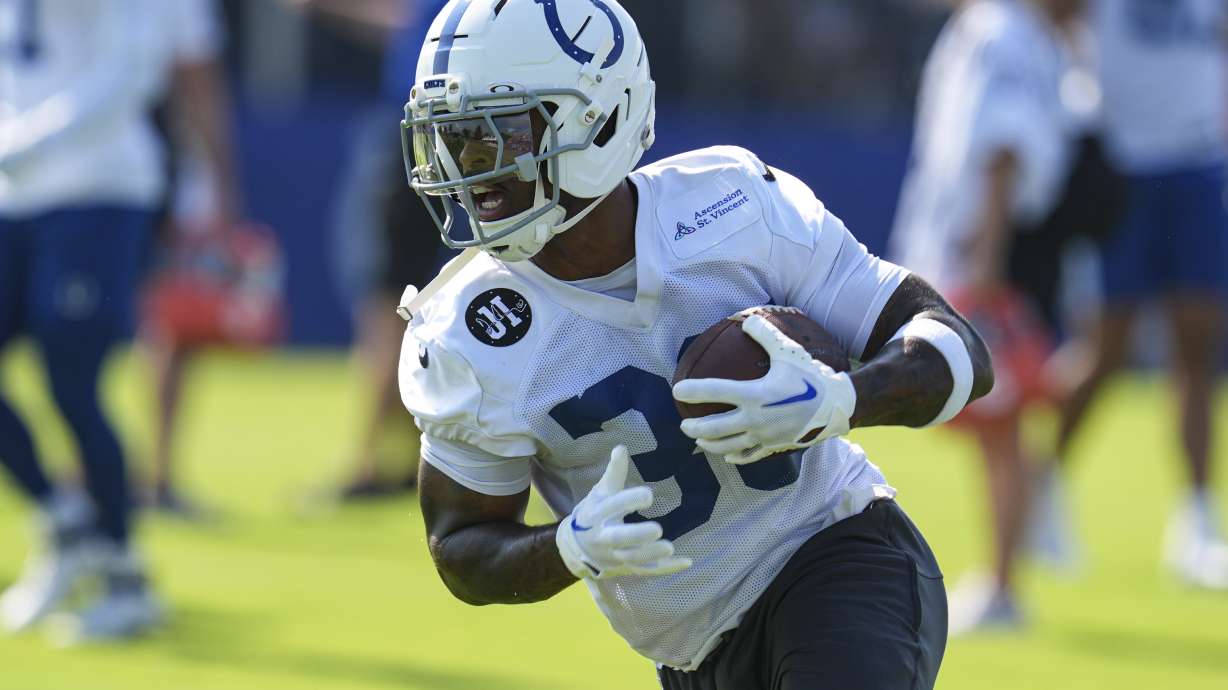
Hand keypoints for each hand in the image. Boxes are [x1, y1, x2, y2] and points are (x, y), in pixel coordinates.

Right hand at [555, 446, 691, 579]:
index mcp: (597, 514)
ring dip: (650, 555)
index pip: (612, 507)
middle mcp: (604, 537)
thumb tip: (621, 447)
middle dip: (636, 536)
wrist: (574, 547)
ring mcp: (614, 556)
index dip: (629, 501)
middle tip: (657, 530)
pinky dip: (665, 569)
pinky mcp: (626, 568)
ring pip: (632, 559)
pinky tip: (685, 561)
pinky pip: (646, 571)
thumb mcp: (600, 492)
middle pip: (619, 539)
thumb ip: (614, 473)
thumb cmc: (593, 513)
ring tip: (669, 548)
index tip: (648, 495)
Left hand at [672, 315, 856, 464]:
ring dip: (709, 444)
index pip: (715, 392)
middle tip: (683, 424)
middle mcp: (756, 419)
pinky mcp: (774, 447)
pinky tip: (727, 454)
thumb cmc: (811, 377)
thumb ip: (766, 334)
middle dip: (695, 427)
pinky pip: (749, 456)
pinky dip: (735, 456)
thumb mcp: (789, 352)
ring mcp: (764, 436)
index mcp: (755, 394)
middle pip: (715, 427)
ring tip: (698, 441)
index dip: (693, 391)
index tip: (677, 390)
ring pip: (728, 445)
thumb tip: (747, 319)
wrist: (837, 406)